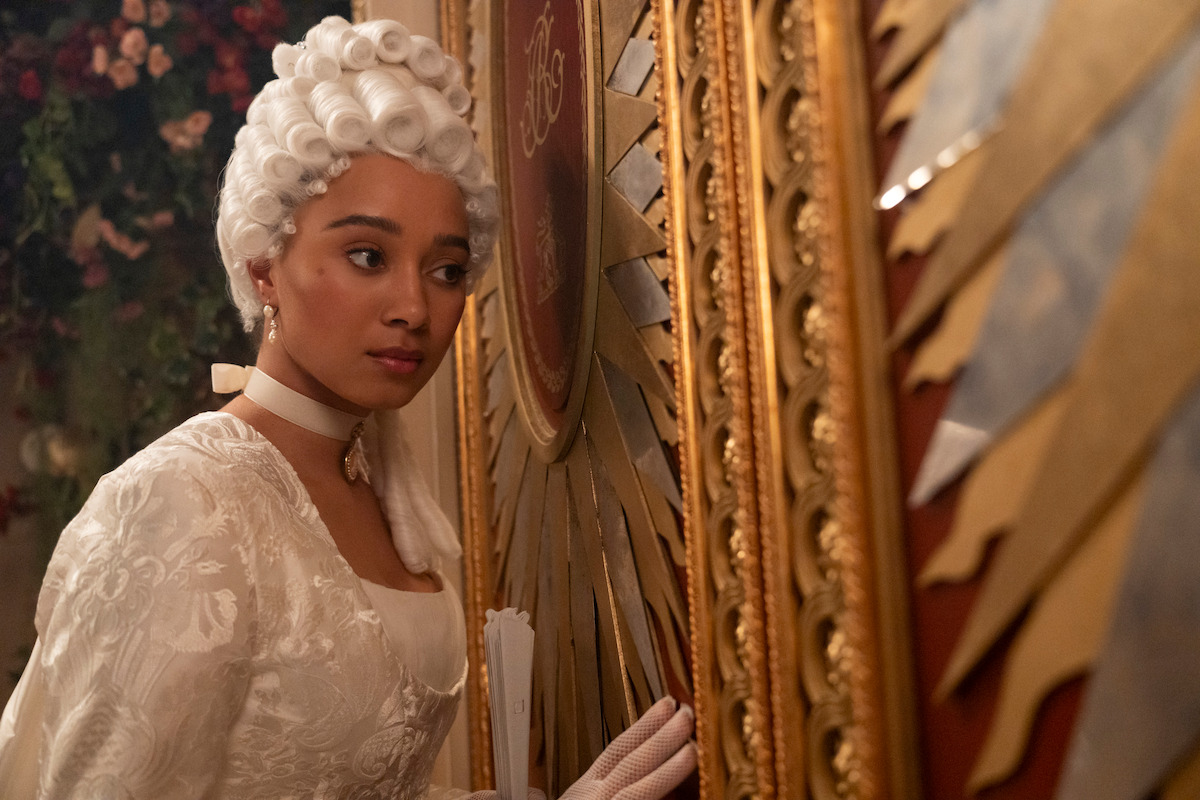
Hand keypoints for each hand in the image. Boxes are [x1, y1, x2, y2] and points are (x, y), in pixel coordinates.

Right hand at [462, 698, 695, 799]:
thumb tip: (541, 792)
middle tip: (689, 715)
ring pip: (636, 792)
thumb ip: (549, 799)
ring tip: (692, 747)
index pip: (615, 752)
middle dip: (661, 738)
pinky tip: (680, 798)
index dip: (642, 727)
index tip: (667, 705)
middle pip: (630, 765)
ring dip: (665, 770)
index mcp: (581, 794)